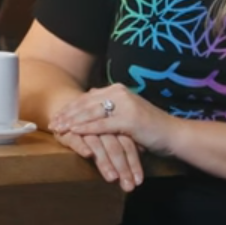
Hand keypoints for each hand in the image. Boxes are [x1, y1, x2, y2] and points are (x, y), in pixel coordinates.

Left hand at [48, 84, 179, 156]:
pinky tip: (73, 133)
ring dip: (72, 122)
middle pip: (86, 103)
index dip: (70, 107)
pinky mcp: (128, 120)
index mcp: (117, 90)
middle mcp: (120, 93)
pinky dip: (85, 129)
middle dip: (67, 114)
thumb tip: (91, 97)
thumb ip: (111, 105)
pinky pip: (101, 125)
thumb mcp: (127, 112)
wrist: (173, 134)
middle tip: (52, 123)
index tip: (56, 115)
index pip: (88, 97)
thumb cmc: (150, 127)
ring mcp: (124, 105)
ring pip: (91, 113)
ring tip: (58, 129)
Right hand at [55, 131, 143, 191]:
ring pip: (97, 144)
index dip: (134, 163)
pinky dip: (82, 146)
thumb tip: (141, 160)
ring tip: (112, 178)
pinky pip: (76, 139)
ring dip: (105, 162)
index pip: (127, 145)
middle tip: (128, 186)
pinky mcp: (67, 131)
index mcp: (114, 125)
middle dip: (122, 168)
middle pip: (114, 147)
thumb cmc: (91, 127)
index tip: (139, 182)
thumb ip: (124, 144)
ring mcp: (84, 128)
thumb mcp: (110, 134)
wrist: (64, 109)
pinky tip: (88, 154)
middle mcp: (101, 127)